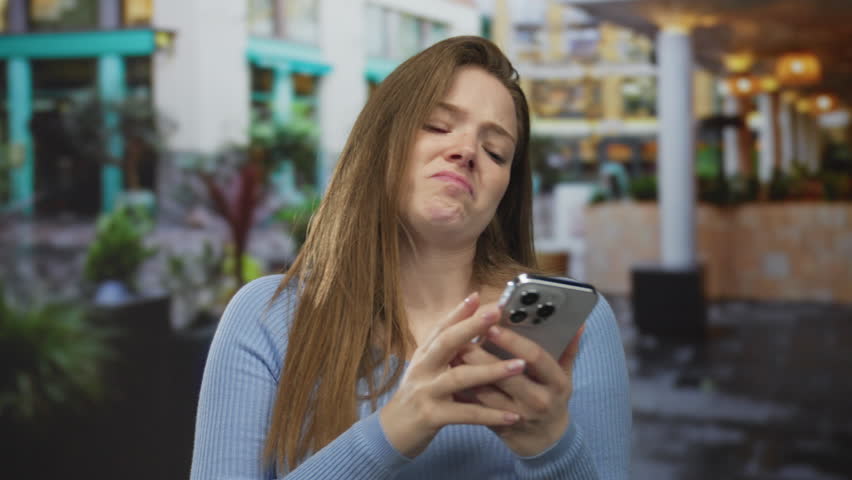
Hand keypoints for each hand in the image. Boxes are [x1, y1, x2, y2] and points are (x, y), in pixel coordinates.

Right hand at [379, 293, 527, 457]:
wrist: (392, 433)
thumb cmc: (418, 397)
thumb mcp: (427, 369)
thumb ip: (446, 351)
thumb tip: (469, 325)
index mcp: (424, 355)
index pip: (441, 328)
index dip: (458, 311)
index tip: (477, 296)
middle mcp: (423, 369)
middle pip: (447, 343)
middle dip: (472, 326)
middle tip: (497, 313)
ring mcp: (426, 392)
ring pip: (460, 377)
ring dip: (492, 370)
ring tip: (519, 365)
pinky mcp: (432, 416)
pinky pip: (465, 414)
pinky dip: (490, 415)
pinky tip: (512, 415)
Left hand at [459, 311, 584, 456]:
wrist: (547, 441)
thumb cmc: (553, 399)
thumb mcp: (564, 376)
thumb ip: (568, 349)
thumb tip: (578, 323)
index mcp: (556, 383)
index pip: (535, 357)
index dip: (513, 341)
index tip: (492, 326)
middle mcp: (539, 400)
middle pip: (506, 375)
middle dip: (482, 354)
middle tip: (463, 336)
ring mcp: (518, 416)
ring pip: (487, 392)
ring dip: (467, 371)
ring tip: (452, 351)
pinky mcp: (499, 426)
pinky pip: (477, 406)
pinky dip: (463, 390)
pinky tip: (450, 374)